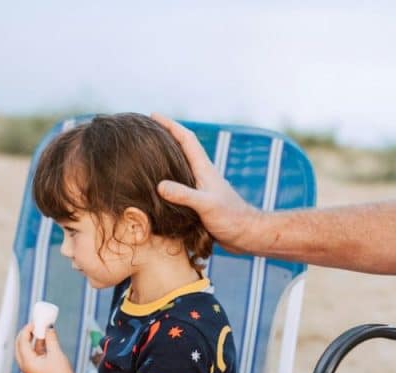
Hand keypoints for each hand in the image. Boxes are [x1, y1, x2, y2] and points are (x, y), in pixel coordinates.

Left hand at [14, 324, 75, 372]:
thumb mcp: (56, 353)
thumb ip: (51, 339)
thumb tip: (48, 327)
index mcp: (26, 362)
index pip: (22, 341)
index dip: (27, 330)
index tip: (35, 322)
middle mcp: (24, 365)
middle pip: (20, 345)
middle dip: (27, 334)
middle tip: (35, 325)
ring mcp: (29, 368)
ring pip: (26, 349)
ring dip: (33, 340)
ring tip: (42, 330)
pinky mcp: (35, 369)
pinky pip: (32, 354)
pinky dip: (37, 346)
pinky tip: (46, 340)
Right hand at [152, 112, 261, 252]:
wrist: (248, 234)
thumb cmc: (231, 219)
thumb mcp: (206, 206)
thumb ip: (184, 195)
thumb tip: (160, 185)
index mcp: (204, 169)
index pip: (186, 139)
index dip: (170, 125)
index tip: (153, 115)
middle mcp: (203, 174)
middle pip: (182, 148)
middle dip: (165, 136)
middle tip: (147, 130)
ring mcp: (203, 187)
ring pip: (181, 165)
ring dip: (167, 156)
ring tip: (149, 153)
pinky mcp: (202, 201)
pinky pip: (181, 183)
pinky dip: (169, 178)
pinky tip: (160, 185)